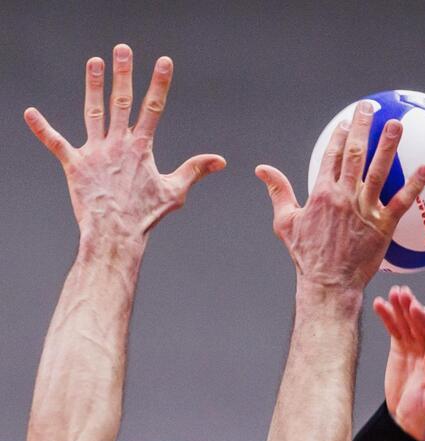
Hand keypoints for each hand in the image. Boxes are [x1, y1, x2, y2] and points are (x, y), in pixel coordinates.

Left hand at [24, 44, 224, 247]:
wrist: (115, 232)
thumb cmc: (145, 215)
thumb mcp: (175, 191)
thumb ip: (195, 170)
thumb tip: (220, 160)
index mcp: (142, 147)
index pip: (153, 107)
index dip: (159, 83)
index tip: (164, 62)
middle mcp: (118, 144)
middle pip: (121, 101)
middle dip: (123, 74)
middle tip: (123, 50)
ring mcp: (95, 152)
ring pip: (94, 112)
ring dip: (94, 86)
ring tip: (95, 63)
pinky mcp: (74, 164)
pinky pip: (55, 142)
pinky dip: (42, 128)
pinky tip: (29, 113)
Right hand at [256, 101, 424, 289]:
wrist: (328, 283)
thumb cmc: (306, 255)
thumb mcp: (285, 221)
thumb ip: (278, 191)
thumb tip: (262, 170)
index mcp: (322, 193)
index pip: (332, 155)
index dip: (340, 136)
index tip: (346, 121)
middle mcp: (344, 196)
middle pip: (355, 153)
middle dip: (362, 127)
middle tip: (370, 108)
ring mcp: (365, 210)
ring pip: (378, 170)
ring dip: (388, 145)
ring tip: (396, 124)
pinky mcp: (383, 226)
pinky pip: (402, 202)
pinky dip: (415, 185)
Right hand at [374, 286, 424, 440]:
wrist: (407, 424)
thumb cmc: (424, 416)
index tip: (416, 309)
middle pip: (422, 324)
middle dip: (412, 309)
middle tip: (403, 294)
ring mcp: (416, 348)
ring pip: (408, 323)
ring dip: (399, 307)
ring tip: (392, 293)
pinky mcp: (401, 349)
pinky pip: (394, 329)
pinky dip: (387, 316)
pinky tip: (379, 304)